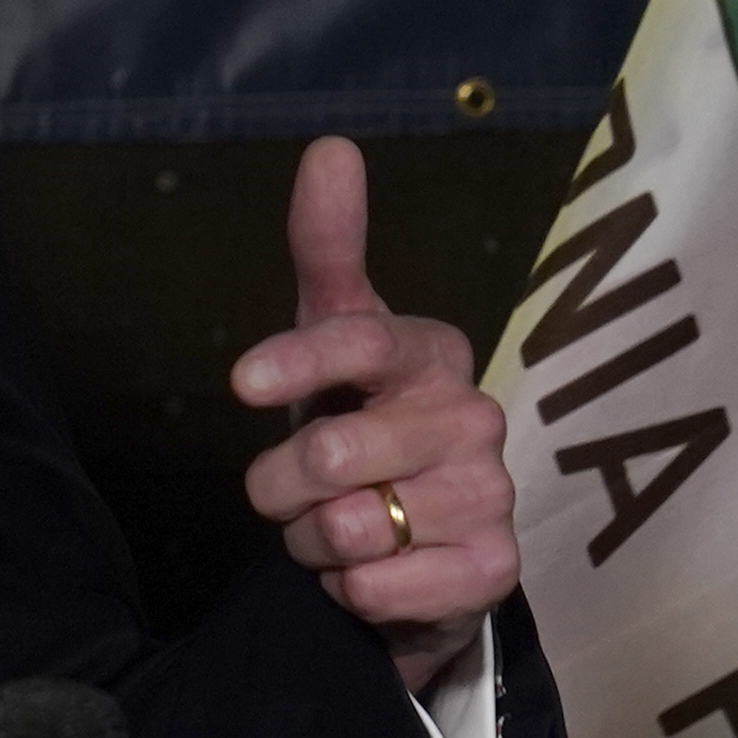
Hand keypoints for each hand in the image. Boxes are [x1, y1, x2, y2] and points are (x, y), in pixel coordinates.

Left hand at [230, 136, 521, 696]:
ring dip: (313, 543)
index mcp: (434, 352)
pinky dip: (350, 592)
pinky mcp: (495, 572)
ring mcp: (493, 496)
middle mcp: (476, 417)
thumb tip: (332, 146)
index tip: (242, 383)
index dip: (300, 360)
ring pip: (347, 529)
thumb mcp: (333, 341)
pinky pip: (378, 589)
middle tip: (293, 492)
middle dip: (281, 486)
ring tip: (340, 531)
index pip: (365, 339)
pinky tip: (371, 575)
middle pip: (333, 452)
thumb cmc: (363, 429)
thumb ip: (328, 249)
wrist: (419, 553)